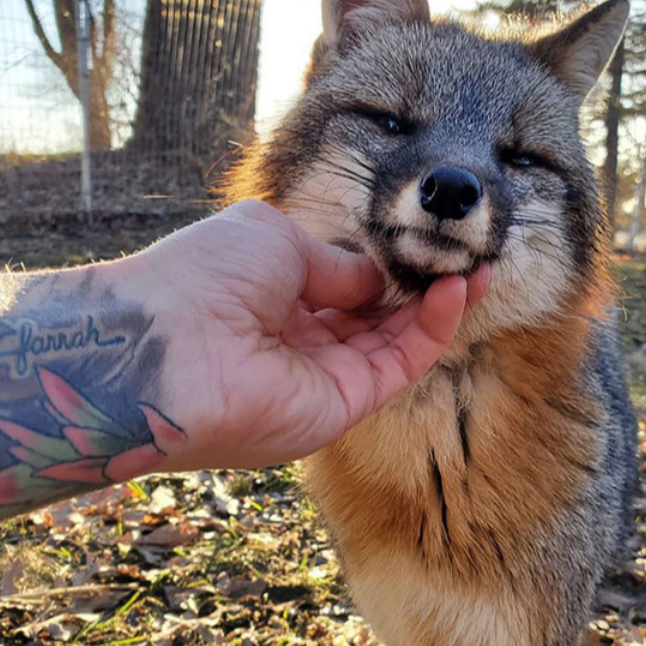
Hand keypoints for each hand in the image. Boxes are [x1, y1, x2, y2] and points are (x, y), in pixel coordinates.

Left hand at [131, 200, 489, 468]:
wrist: (168, 350)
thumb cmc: (206, 277)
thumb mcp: (276, 238)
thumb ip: (336, 259)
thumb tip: (376, 275)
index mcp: (274, 294)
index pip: (345, 283)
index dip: (387, 265)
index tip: (428, 243)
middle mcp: (299, 338)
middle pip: (377, 315)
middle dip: (423, 286)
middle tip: (469, 255)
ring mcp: (321, 375)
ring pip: (396, 341)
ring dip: (440, 306)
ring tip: (477, 270)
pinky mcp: (341, 406)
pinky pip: (399, 366)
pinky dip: (432, 331)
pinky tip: (455, 293)